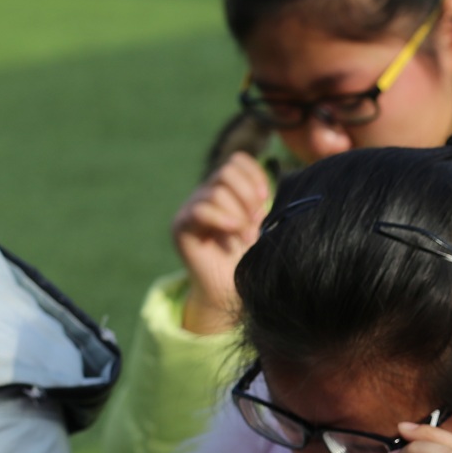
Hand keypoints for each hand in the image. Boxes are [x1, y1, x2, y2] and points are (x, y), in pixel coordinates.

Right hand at [172, 152, 270, 333]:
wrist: (231, 291)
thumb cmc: (250, 259)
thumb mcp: (261, 226)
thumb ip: (260, 204)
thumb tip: (270, 184)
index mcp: (226, 191)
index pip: (236, 161)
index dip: (254, 175)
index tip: (266, 198)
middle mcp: (205, 195)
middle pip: (226, 172)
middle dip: (247, 196)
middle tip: (257, 222)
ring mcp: (191, 209)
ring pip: (215, 192)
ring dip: (238, 215)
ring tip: (247, 238)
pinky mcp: (182, 226)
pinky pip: (200, 210)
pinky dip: (222, 219)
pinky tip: (234, 232)